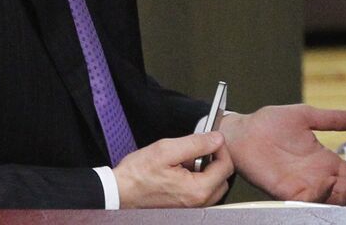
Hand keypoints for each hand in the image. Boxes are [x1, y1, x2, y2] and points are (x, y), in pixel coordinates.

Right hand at [112, 132, 231, 208]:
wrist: (119, 192)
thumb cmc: (138, 175)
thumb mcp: (167, 149)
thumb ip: (196, 143)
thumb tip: (217, 139)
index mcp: (197, 190)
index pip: (226, 166)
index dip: (221, 148)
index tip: (210, 138)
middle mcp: (197, 203)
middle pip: (222, 177)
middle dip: (214, 159)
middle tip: (198, 149)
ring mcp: (190, 208)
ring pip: (213, 185)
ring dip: (206, 169)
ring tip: (186, 160)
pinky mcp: (183, 207)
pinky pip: (200, 191)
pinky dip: (197, 178)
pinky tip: (180, 170)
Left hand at [219, 104, 345, 203]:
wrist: (242, 132)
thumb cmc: (269, 123)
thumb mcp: (306, 116)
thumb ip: (332, 119)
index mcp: (324, 160)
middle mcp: (317, 176)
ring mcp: (303, 185)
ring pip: (333, 197)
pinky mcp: (286, 191)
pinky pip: (308, 199)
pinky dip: (321, 196)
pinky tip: (331, 186)